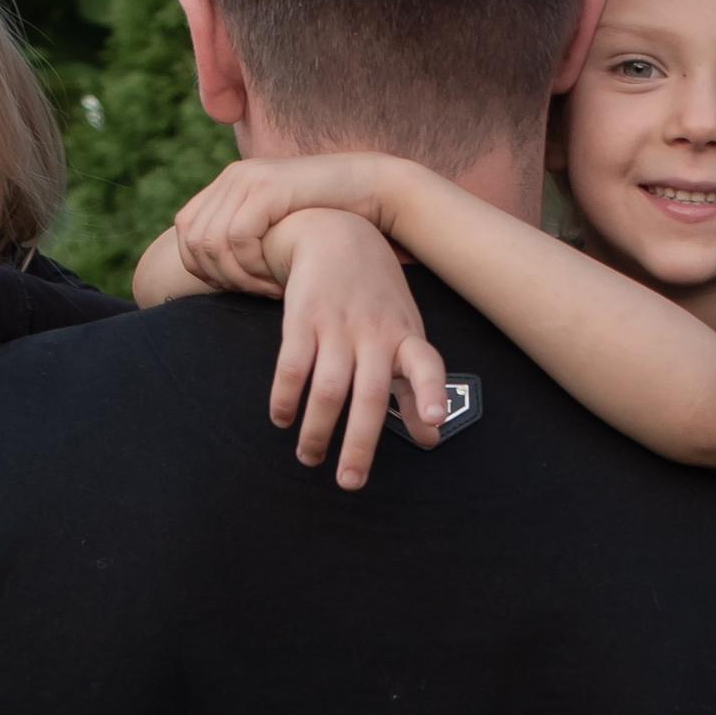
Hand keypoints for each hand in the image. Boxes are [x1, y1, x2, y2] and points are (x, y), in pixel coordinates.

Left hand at [173, 152, 412, 295]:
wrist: (371, 189)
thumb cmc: (329, 218)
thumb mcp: (279, 226)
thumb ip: (248, 237)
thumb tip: (213, 272)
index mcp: (230, 183)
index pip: (186, 230)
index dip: (200, 267)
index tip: (232, 288)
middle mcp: (234, 177)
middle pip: (193, 240)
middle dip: (219, 277)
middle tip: (254, 293)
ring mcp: (248, 179)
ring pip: (211, 243)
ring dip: (238, 276)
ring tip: (268, 288)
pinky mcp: (267, 189)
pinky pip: (237, 238)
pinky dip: (253, 266)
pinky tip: (277, 277)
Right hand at [265, 210, 446, 490]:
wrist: (337, 234)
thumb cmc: (377, 298)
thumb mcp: (405, 334)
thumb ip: (416, 387)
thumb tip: (430, 438)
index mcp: (405, 337)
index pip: (426, 366)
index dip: (430, 395)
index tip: (433, 425)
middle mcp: (374, 333)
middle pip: (369, 395)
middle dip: (359, 443)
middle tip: (350, 480)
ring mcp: (337, 326)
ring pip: (328, 388)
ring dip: (316, 430)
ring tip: (310, 457)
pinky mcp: (302, 318)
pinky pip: (291, 367)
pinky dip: (284, 398)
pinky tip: (282, 419)